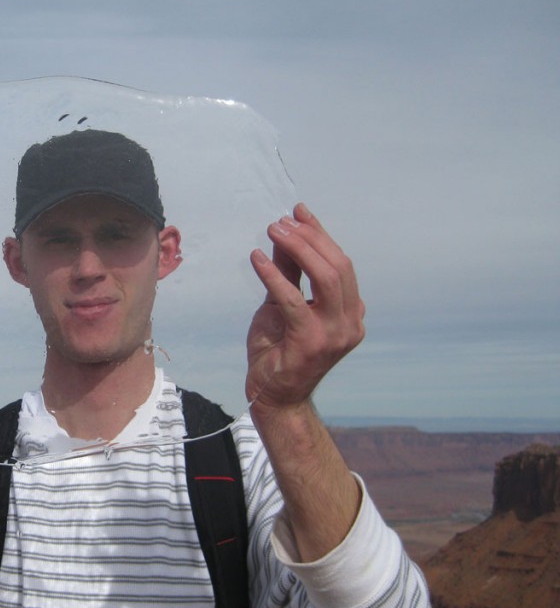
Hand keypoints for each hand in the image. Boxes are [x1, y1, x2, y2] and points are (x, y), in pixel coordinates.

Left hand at [245, 203, 364, 411]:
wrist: (274, 396)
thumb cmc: (278, 351)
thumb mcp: (282, 304)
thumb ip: (288, 273)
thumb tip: (284, 235)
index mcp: (351, 312)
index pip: (340, 263)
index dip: (320, 234)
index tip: (299, 212)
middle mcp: (351, 322)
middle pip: (339, 266)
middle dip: (310, 237)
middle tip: (281, 221)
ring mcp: (336, 334)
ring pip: (327, 277)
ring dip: (299, 248)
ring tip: (274, 231)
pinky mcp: (311, 342)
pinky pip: (294, 299)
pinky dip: (274, 275)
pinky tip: (256, 259)